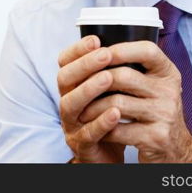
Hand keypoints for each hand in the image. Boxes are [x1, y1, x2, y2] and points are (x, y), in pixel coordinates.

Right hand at [57, 35, 124, 162]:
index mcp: (72, 85)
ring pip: (70, 104)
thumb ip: (110, 69)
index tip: (95, 39)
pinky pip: (87, 133)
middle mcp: (67, 101)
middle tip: (106, 54)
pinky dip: (100, 121)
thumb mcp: (107, 90)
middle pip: (64, 79)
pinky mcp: (82, 145)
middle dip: (85, 64)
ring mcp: (72, 124)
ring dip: (89, 89)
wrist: (109, 153)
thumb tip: (126, 40)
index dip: (77, 50)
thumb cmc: (109, 115)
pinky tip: (115, 112)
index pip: (65, 62)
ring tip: (108, 78)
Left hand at [78, 41, 191, 162]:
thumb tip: (98, 48)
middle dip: (96, 81)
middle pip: (124, 76)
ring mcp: (164, 114)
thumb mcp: (155, 86)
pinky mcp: (155, 137)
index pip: (148, 50)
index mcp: (168, 74)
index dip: (121, 49)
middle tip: (80, 87)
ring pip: (116, 103)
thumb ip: (136, 68)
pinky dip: (102, 128)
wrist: (176, 149)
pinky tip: (96, 128)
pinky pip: (118, 129)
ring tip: (82, 111)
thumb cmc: (156, 111)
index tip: (100, 52)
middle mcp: (170, 91)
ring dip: (93, 108)